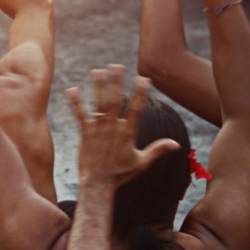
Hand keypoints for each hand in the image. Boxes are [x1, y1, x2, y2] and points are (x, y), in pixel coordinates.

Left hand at [68, 66, 180, 189]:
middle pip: (116, 101)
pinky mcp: (85, 134)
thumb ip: (157, 150)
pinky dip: (76, 103)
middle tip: (117, 66)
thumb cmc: (120, 174)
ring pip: (99, 105)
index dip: (141, 93)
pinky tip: (72, 90)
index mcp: (128, 134)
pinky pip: (80, 115)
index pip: (137, 109)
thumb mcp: (142, 163)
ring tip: (98, 71)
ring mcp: (99, 130)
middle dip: (117, 83)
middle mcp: (114, 129)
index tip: (144, 79)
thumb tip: (176, 144)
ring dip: (98, 87)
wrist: (98, 184)